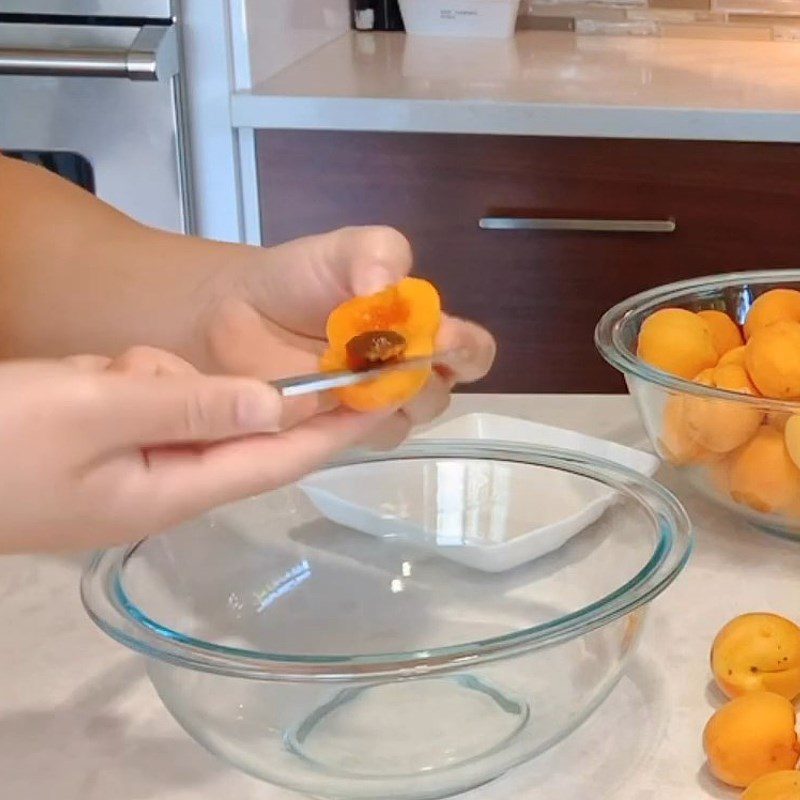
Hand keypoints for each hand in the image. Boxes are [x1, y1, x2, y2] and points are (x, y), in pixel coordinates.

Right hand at [0, 348, 390, 551]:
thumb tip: (276, 405)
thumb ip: (191, 405)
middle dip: (206, 387)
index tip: (385, 396)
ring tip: (87, 380)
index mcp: (175, 490)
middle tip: (131, 374)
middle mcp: (167, 486)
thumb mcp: (92, 410)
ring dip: (149, 381)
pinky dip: (122, 385)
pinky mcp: (106, 450)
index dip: (336, 428)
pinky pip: (144, 405)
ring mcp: (133, 470)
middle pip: (228, 426)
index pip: (280, 457)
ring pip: (183, 406)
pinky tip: (76, 382)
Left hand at [206, 226, 495, 446]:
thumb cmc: (299, 279)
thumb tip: (387, 287)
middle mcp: (406, 372)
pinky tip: (325, 396)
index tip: (443, 339)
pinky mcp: (338, 431)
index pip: (472, 353)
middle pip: (441, 394)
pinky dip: (351, 421)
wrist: (235, 311)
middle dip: (421, 379)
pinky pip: (362, 440)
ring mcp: (372, 406)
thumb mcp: (343, 249)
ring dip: (385, 402)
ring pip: (405, 422)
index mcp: (420, 330)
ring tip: (349, 377)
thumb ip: (377, 253)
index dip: (467, 352)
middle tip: (389, 360)